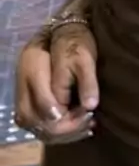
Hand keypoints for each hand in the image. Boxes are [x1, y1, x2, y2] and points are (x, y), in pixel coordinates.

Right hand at [15, 23, 98, 144]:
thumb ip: (87, 81)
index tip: (88, 115)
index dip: (66, 117)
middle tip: (88, 123)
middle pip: (34, 119)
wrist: (62, 32)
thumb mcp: (85, 57)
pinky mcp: (26, 100)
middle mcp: (22, 82)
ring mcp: (21, 93)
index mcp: (32, 66)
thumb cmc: (76, 42)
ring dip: (58, 133)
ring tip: (84, 128)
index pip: (44, 104)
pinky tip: (74, 129)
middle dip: (62, 128)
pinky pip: (34, 124)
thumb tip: (90, 105)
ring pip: (32, 125)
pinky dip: (53, 131)